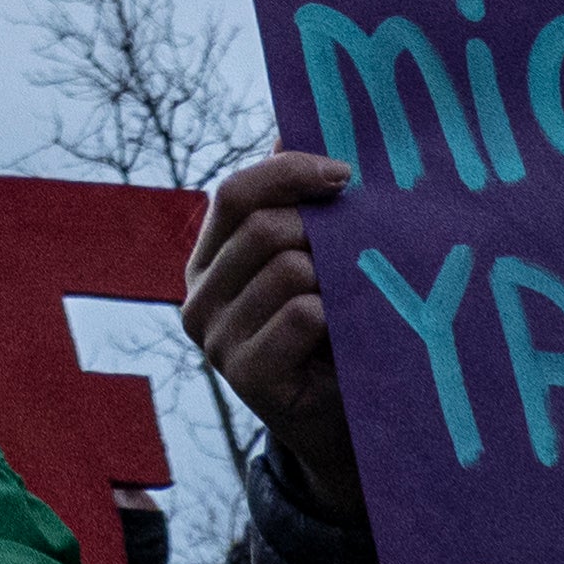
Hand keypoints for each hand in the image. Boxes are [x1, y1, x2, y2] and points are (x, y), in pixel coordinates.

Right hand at [182, 149, 361, 517]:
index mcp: (209, 260)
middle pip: (263, 227)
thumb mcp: (315, 267)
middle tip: (364, 251)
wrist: (343, 432)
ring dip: (336, 280)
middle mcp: (198, 297)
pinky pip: (299, 315)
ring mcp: (216, 341)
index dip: (289, 172)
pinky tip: (345, 336)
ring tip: (355, 303)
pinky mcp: (245, 378)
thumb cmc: (333, 338)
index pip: (235, 192)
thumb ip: (297, 207)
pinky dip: (334, 316)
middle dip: (323, 231)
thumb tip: (290, 131)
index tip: (347, 174)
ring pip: (287, 268)